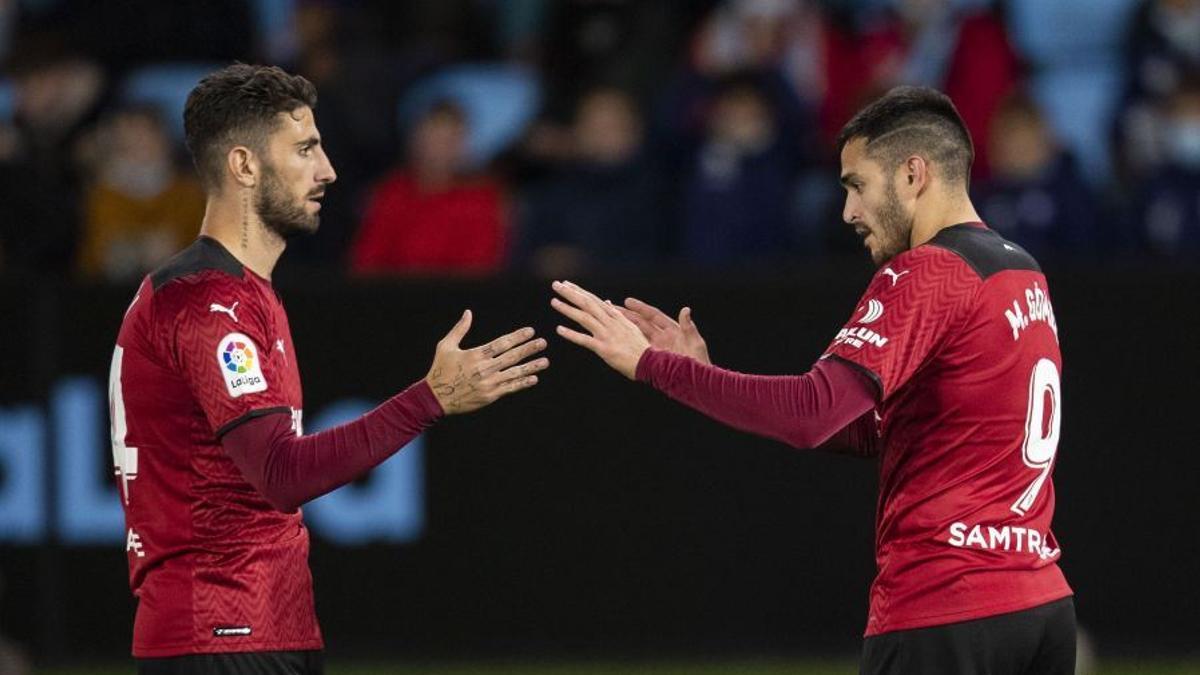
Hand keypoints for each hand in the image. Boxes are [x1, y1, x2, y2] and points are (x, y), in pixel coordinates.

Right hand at [425, 310, 548, 413]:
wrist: (436, 397)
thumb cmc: (441, 369)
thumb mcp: (445, 346)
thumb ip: (459, 329)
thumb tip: (468, 312)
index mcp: (475, 355)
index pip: (501, 344)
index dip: (517, 337)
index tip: (530, 331)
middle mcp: (484, 369)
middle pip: (511, 357)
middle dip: (529, 349)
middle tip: (543, 342)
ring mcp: (488, 383)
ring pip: (514, 373)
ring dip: (531, 367)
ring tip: (545, 361)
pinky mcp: (490, 396)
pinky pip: (510, 388)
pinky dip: (522, 383)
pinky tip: (534, 378)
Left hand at [550, 280, 649, 379]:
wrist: (650, 362)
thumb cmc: (639, 347)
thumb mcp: (629, 326)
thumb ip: (616, 314)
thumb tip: (606, 302)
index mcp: (616, 316)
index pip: (594, 299)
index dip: (579, 291)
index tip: (567, 284)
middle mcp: (610, 322)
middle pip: (587, 303)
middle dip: (570, 293)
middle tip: (556, 284)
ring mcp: (607, 334)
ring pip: (584, 318)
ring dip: (568, 309)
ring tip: (553, 302)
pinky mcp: (604, 349)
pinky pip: (585, 340)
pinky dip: (571, 334)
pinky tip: (559, 329)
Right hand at [617, 297, 710, 364]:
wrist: (696, 381)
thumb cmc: (699, 362)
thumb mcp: (695, 343)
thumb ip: (688, 327)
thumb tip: (686, 309)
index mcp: (672, 330)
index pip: (654, 315)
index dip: (641, 308)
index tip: (628, 301)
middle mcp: (663, 337)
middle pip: (642, 324)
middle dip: (628, 316)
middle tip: (612, 309)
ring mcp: (657, 348)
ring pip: (638, 335)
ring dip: (626, 328)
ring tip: (611, 322)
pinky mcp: (653, 359)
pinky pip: (639, 349)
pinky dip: (629, 344)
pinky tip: (618, 341)